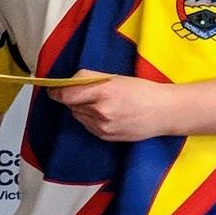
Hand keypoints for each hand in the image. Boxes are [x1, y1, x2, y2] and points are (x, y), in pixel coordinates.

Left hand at [47, 73, 175, 141]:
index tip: (52, 89)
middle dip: (73, 98)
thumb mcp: (115, 78)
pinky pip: (87, 126)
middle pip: (71, 104)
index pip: (68, 93)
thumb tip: (67, 82)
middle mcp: (101, 111)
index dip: (56, 91)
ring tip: (102, 103)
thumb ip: (89, 78)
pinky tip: (107, 114)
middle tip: (87, 92)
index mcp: (104, 91)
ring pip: (78, 115)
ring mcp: (103, 127)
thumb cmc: (143, 91)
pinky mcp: (105, 137)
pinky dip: (90, 119)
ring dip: (82, 108)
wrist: (164, 113)